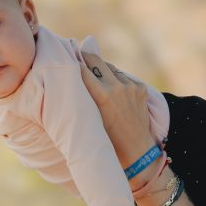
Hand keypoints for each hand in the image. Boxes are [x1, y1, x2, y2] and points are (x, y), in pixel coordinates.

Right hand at [78, 52, 156, 187]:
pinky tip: (111, 89)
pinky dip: (115, 80)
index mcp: (102, 96)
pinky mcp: (140, 88)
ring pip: (110, 68)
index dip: (73, 61)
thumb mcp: (90, 118)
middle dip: (86, 57)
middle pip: (96, 61)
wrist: (136, 151)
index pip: (83, 69)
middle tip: (77, 54)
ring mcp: (130, 86)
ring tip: (94, 76)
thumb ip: (84, 96)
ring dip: (102, 70)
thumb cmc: (106, 139)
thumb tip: (74, 75)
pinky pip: (123, 77)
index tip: (65, 55)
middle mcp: (116, 87)